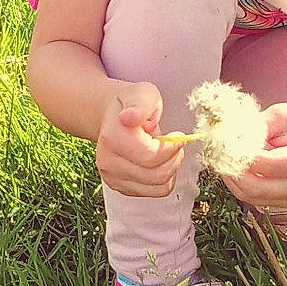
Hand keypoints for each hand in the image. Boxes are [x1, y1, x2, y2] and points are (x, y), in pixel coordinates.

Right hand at [94, 80, 184, 197]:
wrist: (112, 116)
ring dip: (170, 169)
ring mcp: (112, 178)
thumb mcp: (142, 93)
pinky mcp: (120, 188)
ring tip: (166, 151)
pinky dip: (163, 178)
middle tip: (175, 143)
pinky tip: (158, 161)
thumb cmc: (131, 104)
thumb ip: (140, 105)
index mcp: (112, 138)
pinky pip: (154, 192)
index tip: (178, 135)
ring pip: (158, 187)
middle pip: (156, 175)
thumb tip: (129, 117)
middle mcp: (108, 162)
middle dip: (174, 159)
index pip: (151, 157)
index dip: (172, 148)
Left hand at [226, 102, 286, 208]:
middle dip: (233, 172)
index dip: (242, 157)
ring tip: (224, 160)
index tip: (225, 144)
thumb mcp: (282, 113)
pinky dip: (241, 186)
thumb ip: (257, 127)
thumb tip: (231, 140)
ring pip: (253, 198)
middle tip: (218, 155)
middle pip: (258, 189)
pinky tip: (235, 169)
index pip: (268, 165)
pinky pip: (256, 200)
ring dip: (234, 181)